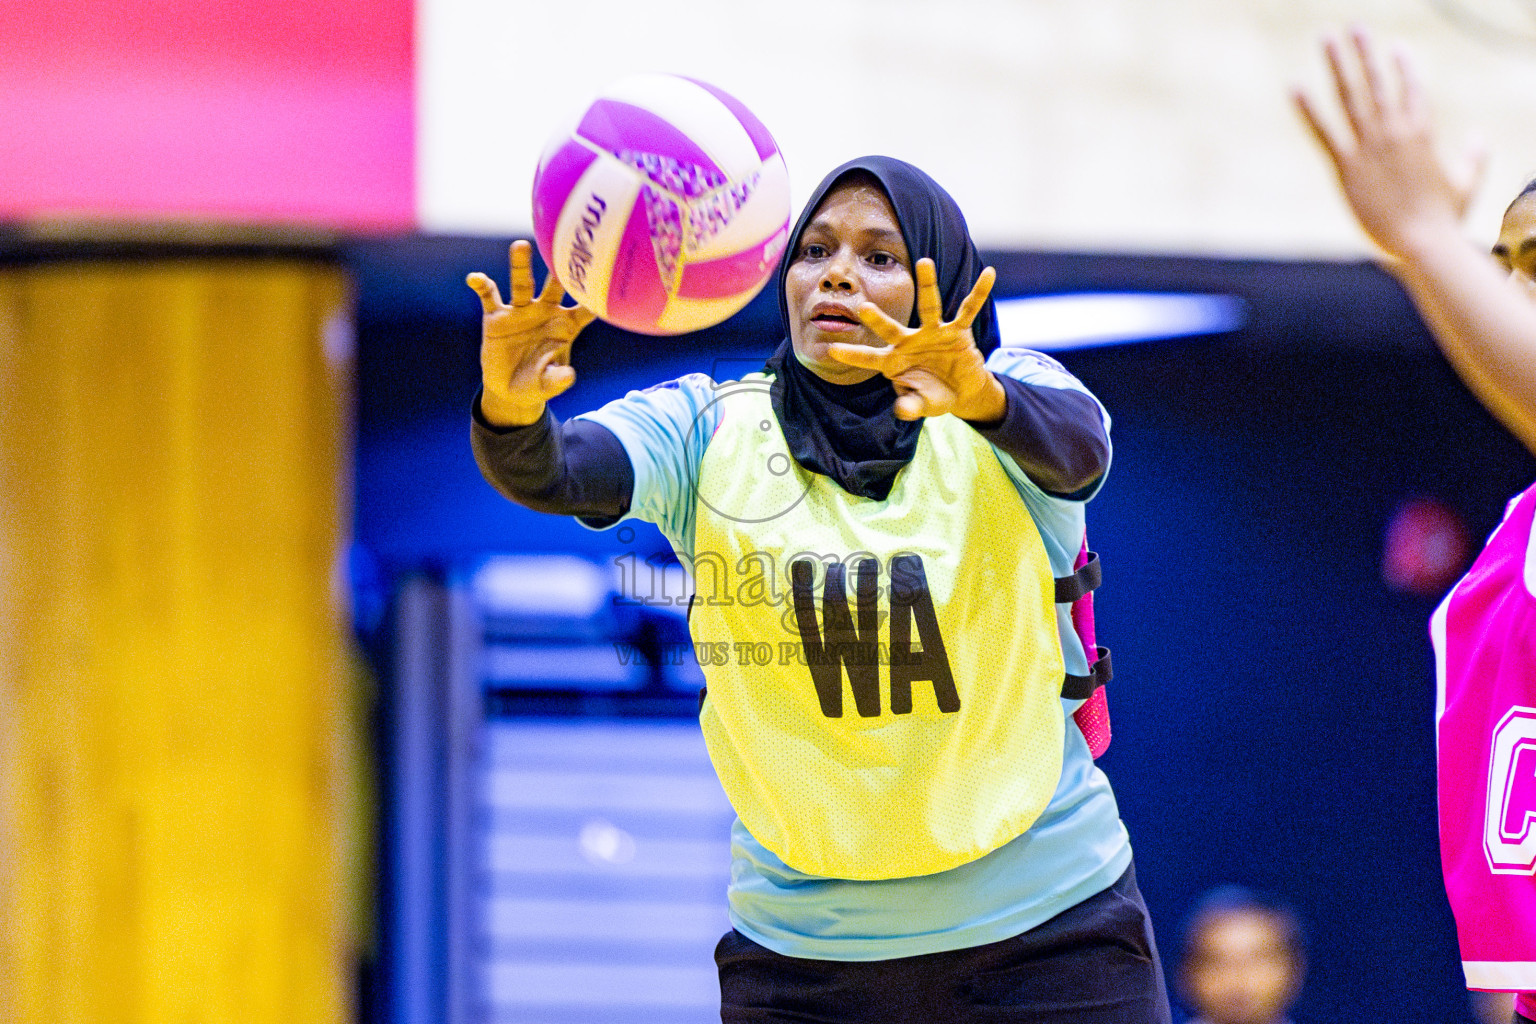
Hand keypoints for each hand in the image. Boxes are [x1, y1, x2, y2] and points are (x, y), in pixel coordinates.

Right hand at [467, 240, 596, 426]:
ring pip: (521, 284)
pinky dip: (482, 285)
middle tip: (562, 252)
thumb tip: (569, 376)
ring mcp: (520, 311)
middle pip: (553, 288)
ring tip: (521, 245)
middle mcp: (544, 312)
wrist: (510, 389)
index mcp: (565, 327)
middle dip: (557, 272)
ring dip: (521, 265)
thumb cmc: (537, 383)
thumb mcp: (548, 385)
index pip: (584, 310)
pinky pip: (489, 296)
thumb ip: (558, 379)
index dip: (592, 300)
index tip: (600, 287)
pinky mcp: (496, 316)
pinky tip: (474, 278)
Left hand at [826, 259, 1003, 421]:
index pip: (870, 358)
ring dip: (927, 284)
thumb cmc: (933, 396)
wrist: (961, 392)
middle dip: (878, 320)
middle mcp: (910, 342)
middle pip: (891, 329)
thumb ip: (911, 406)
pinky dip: (979, 292)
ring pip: (930, 306)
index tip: (831, 350)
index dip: (853, 355)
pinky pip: (969, 309)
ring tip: (924, 261)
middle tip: (864, 307)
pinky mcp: (957, 332)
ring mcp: (934, 334)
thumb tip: (901, 410)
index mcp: (894, 361)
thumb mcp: (922, 405)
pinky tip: (989, 273)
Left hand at [1293, 27, 1485, 261]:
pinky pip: (1324, 132)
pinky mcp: (1348, 167)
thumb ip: (1473, 156)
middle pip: (1378, 83)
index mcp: (1422, 134)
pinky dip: (1308, 109)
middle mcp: (1395, 133)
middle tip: (1354, 27)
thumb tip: (1480, 137)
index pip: (1413, 90)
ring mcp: (1371, 147)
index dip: (1404, 67)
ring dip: (1338, 65)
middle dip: (1366, 53)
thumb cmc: (1445, 219)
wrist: (1424, 243)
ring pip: (1351, 96)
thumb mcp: (1465, 182)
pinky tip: (1294, 86)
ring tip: (1326, 39)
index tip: (1396, 47)